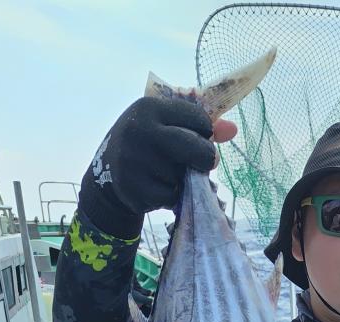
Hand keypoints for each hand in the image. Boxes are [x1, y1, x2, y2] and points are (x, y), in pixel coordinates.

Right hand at [80, 98, 237, 237]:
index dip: (205, 132)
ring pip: (183, 176)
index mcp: (150, 107)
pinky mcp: (135, 188)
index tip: (198, 137)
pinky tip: (155, 187)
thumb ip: (200, 126)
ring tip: (165, 173)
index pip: (199, 119)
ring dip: (182, 179)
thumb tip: (232, 130)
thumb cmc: (146, 144)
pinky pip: (171, 196)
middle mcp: (141, 131)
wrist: (107, 172)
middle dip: (205, 158)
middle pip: (196, 148)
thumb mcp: (166, 125)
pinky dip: (170, 195)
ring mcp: (136, 161)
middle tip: (201, 162)